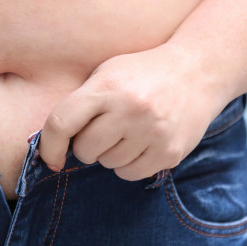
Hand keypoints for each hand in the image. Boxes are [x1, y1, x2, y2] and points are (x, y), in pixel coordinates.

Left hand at [37, 43, 230, 180]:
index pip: (62, 123)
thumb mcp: (107, 73)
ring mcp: (152, 132)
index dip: (49, 146)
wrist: (197, 71)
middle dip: (86, 146)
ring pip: (108, 164)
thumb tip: (52, 145)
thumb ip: (80, 104)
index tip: (51, 158)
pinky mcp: (170, 152)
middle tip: (102, 131)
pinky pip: (131, 174)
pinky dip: (129, 164)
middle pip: (85, 150)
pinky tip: (140, 143)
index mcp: (107, 86)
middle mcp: (129, 109)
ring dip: (110, 154)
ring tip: (127, 131)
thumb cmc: (141, 73)